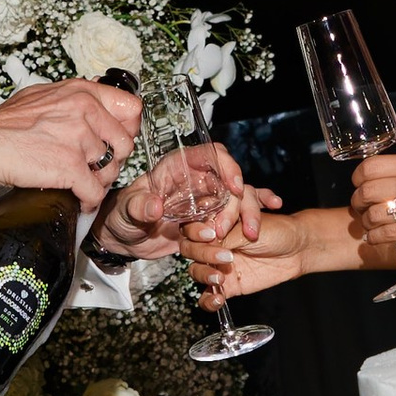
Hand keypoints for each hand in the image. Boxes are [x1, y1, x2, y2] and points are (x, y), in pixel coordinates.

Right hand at [0, 77, 141, 199]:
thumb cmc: (5, 122)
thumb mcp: (46, 96)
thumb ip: (75, 101)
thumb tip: (95, 109)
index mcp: (82, 92)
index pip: (131, 109)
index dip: (128, 130)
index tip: (118, 141)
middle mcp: (84, 111)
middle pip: (124, 144)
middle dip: (113, 161)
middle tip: (98, 168)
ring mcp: (78, 139)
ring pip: (110, 170)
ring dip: (98, 182)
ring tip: (83, 184)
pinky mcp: (69, 167)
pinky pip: (95, 192)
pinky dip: (89, 202)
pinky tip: (80, 201)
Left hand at [96, 143, 267, 262]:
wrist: (124, 239)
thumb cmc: (121, 216)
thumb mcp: (126, 211)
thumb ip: (139, 207)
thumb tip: (155, 206)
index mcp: (177, 168)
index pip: (209, 156)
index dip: (225, 166)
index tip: (233, 186)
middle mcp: (196, 180)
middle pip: (228, 179)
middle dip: (236, 202)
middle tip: (231, 227)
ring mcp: (205, 200)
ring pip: (236, 198)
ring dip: (245, 214)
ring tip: (249, 234)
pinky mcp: (210, 218)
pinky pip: (235, 212)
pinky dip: (254, 209)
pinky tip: (273, 206)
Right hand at [183, 201, 318, 305]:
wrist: (296, 250)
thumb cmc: (276, 230)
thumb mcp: (248, 227)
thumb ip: (224, 236)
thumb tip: (205, 243)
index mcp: (214, 223)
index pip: (191, 227)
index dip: (196, 231)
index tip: (210, 235)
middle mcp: (212, 243)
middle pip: (190, 250)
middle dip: (203, 254)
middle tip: (226, 256)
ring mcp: (218, 265)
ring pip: (195, 271)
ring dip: (204, 274)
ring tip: (221, 277)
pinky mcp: (227, 285)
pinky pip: (208, 296)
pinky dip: (209, 301)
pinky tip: (218, 299)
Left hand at [349, 150, 395, 271]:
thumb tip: (366, 176)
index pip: (372, 167)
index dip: (358, 178)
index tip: (359, 183)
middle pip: (369, 192)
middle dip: (358, 202)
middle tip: (361, 206)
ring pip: (376, 215)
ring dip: (367, 222)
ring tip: (370, 222)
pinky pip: (389, 235)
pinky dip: (375, 237)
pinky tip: (374, 237)